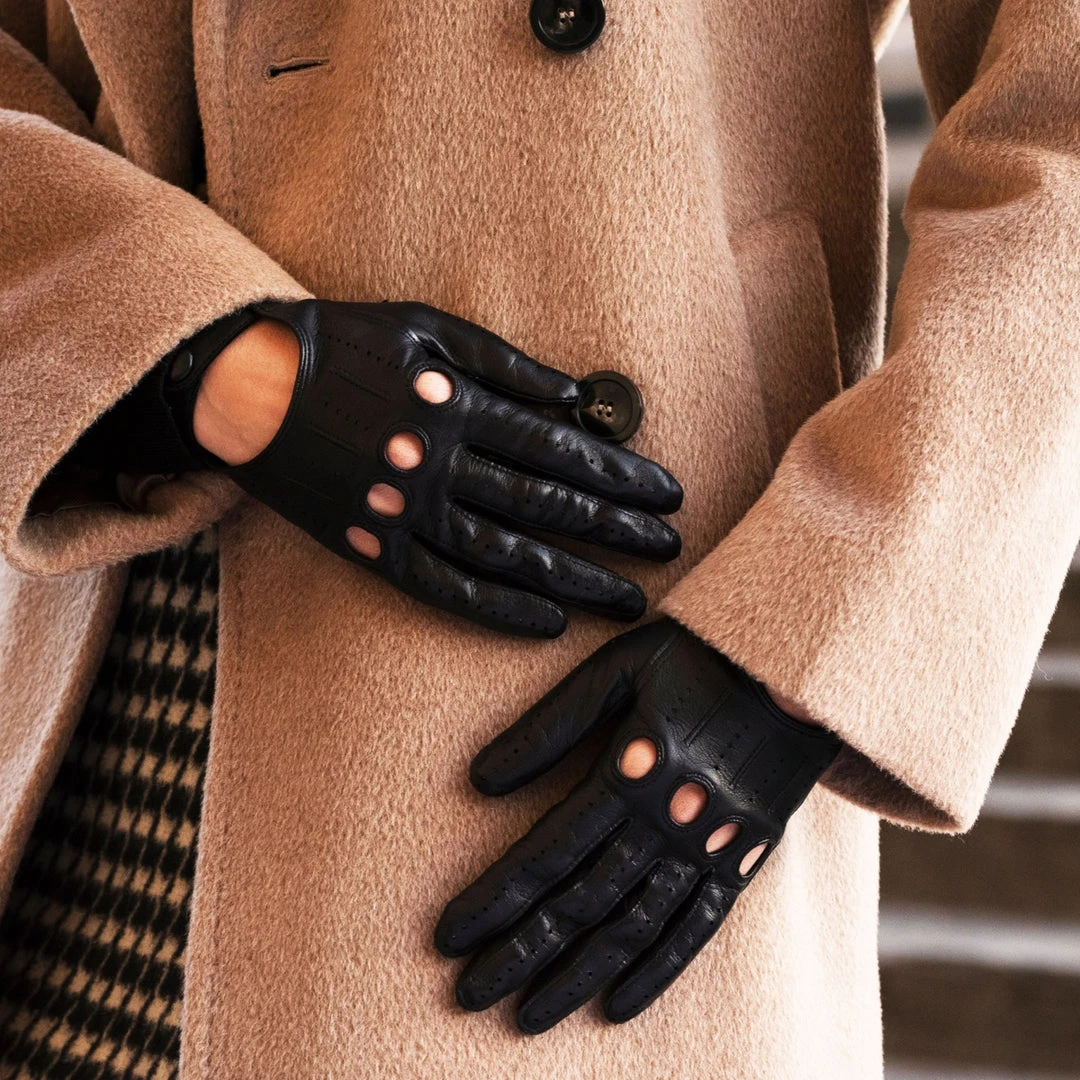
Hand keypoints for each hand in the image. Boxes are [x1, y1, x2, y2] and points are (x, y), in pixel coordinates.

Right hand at [168, 299, 682, 636]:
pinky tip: (547, 624)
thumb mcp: (426, 326)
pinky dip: (498, 610)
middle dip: (617, 530)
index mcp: (455, 404)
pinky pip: (443, 589)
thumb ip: (505, 363)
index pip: (559, 449)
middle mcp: (435, 463)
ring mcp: (401, 512)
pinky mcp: (372, 548)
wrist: (245, 385)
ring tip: (628, 600)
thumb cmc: (342, 344)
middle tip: (670, 549)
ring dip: (574, 580)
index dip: (620, 475)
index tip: (667, 494)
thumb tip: (576, 399)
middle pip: (545, 505)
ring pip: (504, 555)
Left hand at [434, 618, 840, 1031]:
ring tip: (529, 1018)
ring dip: (577, 975)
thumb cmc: (695, 657)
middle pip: (581, 900)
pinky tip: (618, 1006)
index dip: (494, 898)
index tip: (449, 938)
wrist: (797, 670)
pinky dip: (657, 972)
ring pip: (633, 927)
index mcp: (631, 771)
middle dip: (520, 951)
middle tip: (468, 996)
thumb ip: (550, 724)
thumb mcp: (617, 668)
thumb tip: (478, 780)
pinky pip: (697, 929)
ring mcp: (710, 848)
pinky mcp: (743, 861)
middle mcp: (668, 821)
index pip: (548, 851)